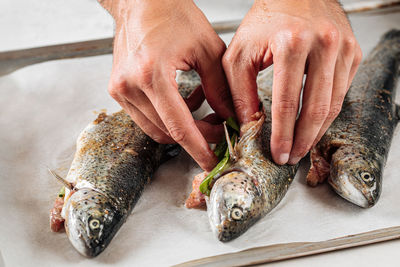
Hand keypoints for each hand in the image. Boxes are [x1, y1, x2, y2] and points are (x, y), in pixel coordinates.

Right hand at [99, 0, 234, 170]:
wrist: (141, 1)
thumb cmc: (172, 14)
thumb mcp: (208, 48)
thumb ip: (219, 87)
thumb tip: (228, 116)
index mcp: (152, 75)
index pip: (179, 128)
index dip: (199, 149)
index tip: (213, 163)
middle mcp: (130, 86)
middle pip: (167, 132)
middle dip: (196, 137)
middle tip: (218, 129)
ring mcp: (120, 90)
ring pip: (155, 129)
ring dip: (182, 127)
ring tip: (202, 109)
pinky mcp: (118, 90)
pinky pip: (146, 117)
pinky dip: (168, 117)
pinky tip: (184, 101)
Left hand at [222, 0, 361, 164]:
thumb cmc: (265, 18)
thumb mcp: (239, 52)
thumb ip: (239, 90)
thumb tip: (248, 124)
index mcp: (292, 43)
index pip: (288, 103)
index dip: (283, 135)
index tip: (279, 153)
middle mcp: (323, 44)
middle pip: (317, 108)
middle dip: (303, 140)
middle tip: (292, 157)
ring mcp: (343, 48)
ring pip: (334, 104)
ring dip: (317, 131)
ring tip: (302, 146)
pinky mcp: (352, 52)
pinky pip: (343, 91)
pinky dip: (328, 112)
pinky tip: (314, 123)